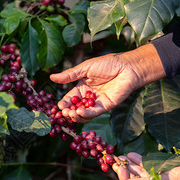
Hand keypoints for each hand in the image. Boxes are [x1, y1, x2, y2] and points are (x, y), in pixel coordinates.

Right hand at [50, 44, 164, 122]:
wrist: (127, 67)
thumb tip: (52, 77)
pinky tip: (80, 112)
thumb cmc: (108, 64)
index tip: (59, 107)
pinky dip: (86, 114)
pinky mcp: (106, 106)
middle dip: (68, 112)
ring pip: (84, 114)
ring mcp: (97, 102)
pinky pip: (94, 112)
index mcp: (82, 87)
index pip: (70, 99)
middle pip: (75, 108)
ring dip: (76, 116)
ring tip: (71, 113)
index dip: (64, 104)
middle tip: (64, 112)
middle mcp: (88, 97)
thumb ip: (69, 75)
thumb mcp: (85, 68)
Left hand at [112, 152, 179, 179]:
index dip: (124, 179)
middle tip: (114, 160)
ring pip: (141, 176)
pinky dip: (141, 163)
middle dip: (125, 171)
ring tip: (121, 156)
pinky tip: (132, 155)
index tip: (118, 168)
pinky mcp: (164, 178)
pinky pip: (149, 171)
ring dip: (131, 165)